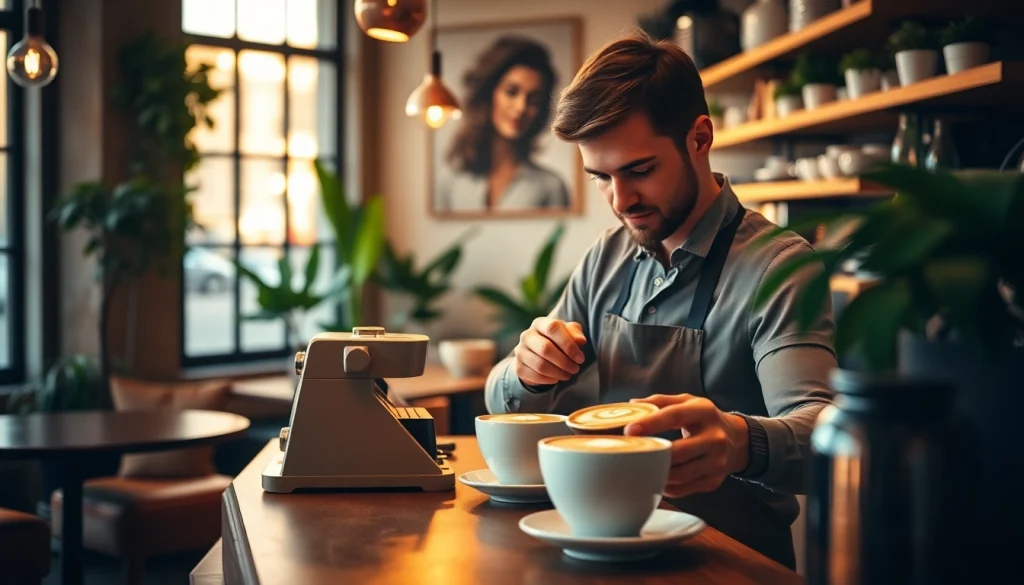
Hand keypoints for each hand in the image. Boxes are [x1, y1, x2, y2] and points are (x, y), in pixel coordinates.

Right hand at [513, 318, 587, 386]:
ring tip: (568, 375)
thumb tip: (580, 341)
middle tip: (575, 369)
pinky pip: (535, 376)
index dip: (568, 344)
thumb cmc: (558, 341)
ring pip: (540, 365)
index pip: (553, 328)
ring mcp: (520, 352)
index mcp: (539, 323)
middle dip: (564, 362)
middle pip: (545, 348)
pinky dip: (549, 380)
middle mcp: (526, 335)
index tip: (580, 358)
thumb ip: (575, 334)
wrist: (538, 354)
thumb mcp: (568, 333)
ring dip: (558, 372)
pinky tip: (556, 378)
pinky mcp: (518, 367)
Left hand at [624, 394, 748, 498]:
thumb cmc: (702, 419)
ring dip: (658, 473)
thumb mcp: (686, 402)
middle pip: (679, 451)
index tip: (629, 430)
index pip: (675, 416)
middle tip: (632, 454)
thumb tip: (633, 405)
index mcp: (704, 412)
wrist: (736, 439)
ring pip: (681, 474)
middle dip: (653, 454)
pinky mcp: (714, 480)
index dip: (651, 423)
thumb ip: (659, 401)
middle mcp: (715, 437)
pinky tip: (657, 479)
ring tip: (641, 467)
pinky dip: (667, 487)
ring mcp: (717, 461)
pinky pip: (685, 489)